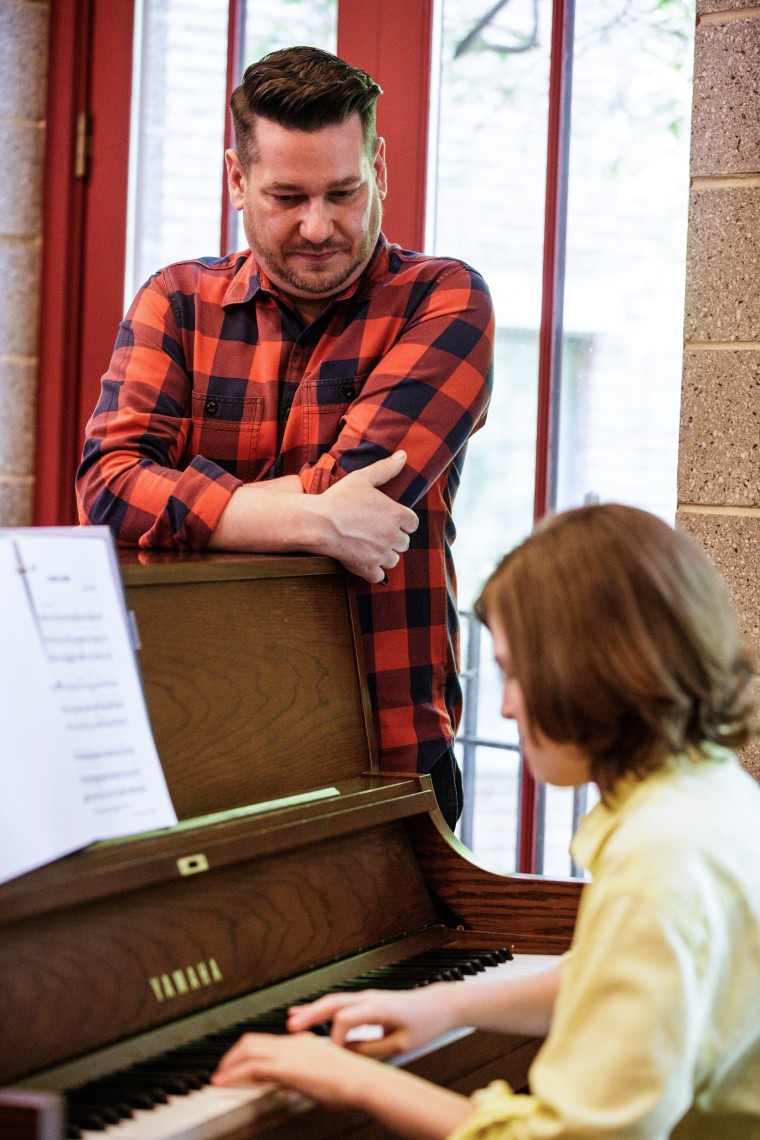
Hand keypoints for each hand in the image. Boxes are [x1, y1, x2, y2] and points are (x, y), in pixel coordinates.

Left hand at [211, 1029, 471, 1138]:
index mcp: (302, 1042)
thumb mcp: (321, 1075)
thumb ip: (302, 1076)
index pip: (266, 1041)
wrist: (363, 1082)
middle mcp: (293, 1043)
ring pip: (248, 1049)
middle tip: (223, 1070)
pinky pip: (252, 1067)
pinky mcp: (287, 1068)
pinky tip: (225, 1083)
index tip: (237, 1064)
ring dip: (229, 1063)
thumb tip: (288, 1083)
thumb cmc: (351, 1083)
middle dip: (232, 1055)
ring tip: (219, 1078)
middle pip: (252, 1040)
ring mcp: (289, 1053)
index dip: (247, 1051)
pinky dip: (234, 1073)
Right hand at [286, 984, 456, 1057]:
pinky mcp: (367, 1000)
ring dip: (313, 1009)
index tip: (334, 1054)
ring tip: (292, 1018)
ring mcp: (367, 996)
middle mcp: (370, 998)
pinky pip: (341, 1002)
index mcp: (379, 1008)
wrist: (437, 1005)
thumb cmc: (424, 1024)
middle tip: (291, 1025)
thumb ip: (373, 1049)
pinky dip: (323, 1008)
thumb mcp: (401, 1044)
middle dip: (311, 1014)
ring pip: (334, 1000)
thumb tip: (348, 1054)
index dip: (335, 1038)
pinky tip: (310, 1011)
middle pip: (333, 1003)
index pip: (345, 1019)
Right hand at [314, 450, 418, 582]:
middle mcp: (393, 536)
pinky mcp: (368, 568)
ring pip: (394, 559)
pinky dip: (375, 571)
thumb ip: (386, 468)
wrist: (319, 523)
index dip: (403, 521)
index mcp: (396, 514)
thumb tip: (404, 455)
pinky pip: (380, 576)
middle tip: (377, 531)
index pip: (413, 523)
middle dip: (394, 538)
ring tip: (371, 546)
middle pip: (405, 542)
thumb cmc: (340, 498)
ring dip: (386, 554)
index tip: (390, 519)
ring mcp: (381, 554)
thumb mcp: (363, 478)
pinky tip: (365, 562)